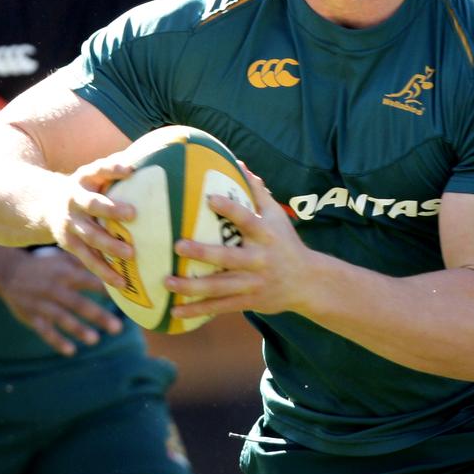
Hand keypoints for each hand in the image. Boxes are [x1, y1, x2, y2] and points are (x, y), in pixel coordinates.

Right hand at [0, 246, 123, 355]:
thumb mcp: (63, 257)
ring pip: (62, 319)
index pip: (89, 281)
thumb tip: (112, 263)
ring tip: (95, 340)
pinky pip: (45, 331)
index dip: (106, 289)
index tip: (124, 297)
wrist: (9, 272)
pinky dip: (57, 341)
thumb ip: (85, 262)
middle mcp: (54, 289)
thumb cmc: (45, 265)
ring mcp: (42, 304)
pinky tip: (71, 351)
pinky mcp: (32, 317)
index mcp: (64, 273)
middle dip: (98, 316)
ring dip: (78, 330)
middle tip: (118, 328)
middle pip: (79, 304)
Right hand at [46, 154, 137, 288]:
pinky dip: (104, 271)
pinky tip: (122, 282)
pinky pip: (88, 259)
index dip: (113, 169)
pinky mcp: (68, 243)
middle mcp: (74, 199)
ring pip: (90, 235)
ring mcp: (70, 222)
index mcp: (84, 178)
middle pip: (92, 204)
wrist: (45, 205)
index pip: (99, 169)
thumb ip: (117, 171)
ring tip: (130, 254)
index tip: (130, 169)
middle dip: (111, 210)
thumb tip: (159, 160)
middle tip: (133, 214)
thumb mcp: (95, 175)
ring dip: (110, 245)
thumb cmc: (86, 189)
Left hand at [166, 166, 315, 318]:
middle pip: (229, 257)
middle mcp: (259, 260)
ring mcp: (253, 283)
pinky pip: (219, 307)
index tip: (208, 198)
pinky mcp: (248, 302)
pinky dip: (197, 310)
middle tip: (178, 245)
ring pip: (219, 287)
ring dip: (192, 286)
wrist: (307, 282)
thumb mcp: (277, 216)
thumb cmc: (285, 242)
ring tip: (167, 281)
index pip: (248, 219)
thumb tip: (238, 162)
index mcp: (266, 235)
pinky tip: (175, 311)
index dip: (230, 208)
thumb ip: (257, 191)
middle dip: (203, 253)